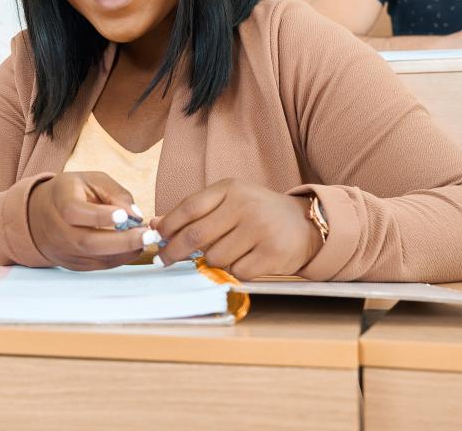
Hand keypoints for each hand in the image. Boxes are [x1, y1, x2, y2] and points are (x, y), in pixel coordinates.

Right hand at [27, 171, 146, 270]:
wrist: (40, 215)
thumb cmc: (71, 193)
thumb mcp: (90, 180)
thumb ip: (114, 192)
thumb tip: (136, 215)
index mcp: (60, 201)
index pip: (75, 212)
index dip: (100, 216)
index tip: (125, 216)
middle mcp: (58, 230)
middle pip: (88, 242)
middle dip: (122, 241)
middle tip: (148, 235)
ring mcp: (65, 251)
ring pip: (96, 258)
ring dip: (126, 251)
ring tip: (146, 240)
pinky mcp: (73, 265)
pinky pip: (99, 265)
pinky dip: (120, 258)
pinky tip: (134, 247)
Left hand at [153, 180, 320, 279]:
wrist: (307, 224)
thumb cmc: (259, 213)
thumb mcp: (229, 201)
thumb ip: (194, 212)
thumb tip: (155, 225)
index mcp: (230, 189)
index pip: (189, 208)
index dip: (168, 226)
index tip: (157, 239)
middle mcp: (245, 206)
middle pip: (196, 236)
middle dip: (174, 252)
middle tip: (164, 260)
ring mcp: (260, 229)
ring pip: (215, 258)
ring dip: (212, 262)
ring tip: (227, 252)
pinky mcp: (272, 253)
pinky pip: (237, 271)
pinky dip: (236, 271)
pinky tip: (247, 259)